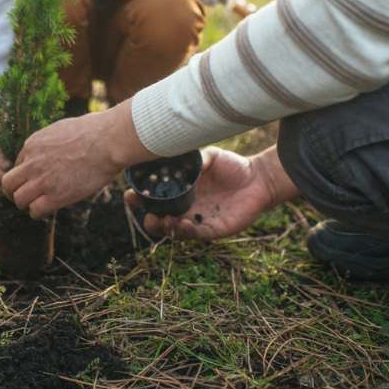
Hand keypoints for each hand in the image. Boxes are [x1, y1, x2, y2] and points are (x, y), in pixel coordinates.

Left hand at [2, 100, 152, 218]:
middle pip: (7, 183)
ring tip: (39, 203)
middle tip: (29, 195)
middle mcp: (32, 162)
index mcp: (32, 144)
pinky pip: (35, 211)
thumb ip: (50, 141)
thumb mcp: (62, 129)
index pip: (16, 165)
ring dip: (27, 203)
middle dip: (15, 191)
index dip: (26, 174)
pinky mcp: (55, 195)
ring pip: (18, 199)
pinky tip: (50, 208)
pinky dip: (39, 213)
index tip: (37, 179)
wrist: (108, 140)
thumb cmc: (94, 131)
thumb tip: (53, 146)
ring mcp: (42, 179)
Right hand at [125, 146, 291, 240]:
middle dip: (146, 217)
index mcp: (181, 191)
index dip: (140, 198)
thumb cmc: (234, 166)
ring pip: (174, 231)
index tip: (129, 192)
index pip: (155, 198)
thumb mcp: (210, 156)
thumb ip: (194, 157)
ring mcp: (199, 220)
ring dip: (164, 227)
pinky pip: (196, 234)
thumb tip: (174, 153)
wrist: (259, 178)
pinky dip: (186, 231)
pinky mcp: (214, 230)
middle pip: (159, 219)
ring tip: (162, 219)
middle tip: (142, 209)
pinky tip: (183, 223)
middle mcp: (186, 208)